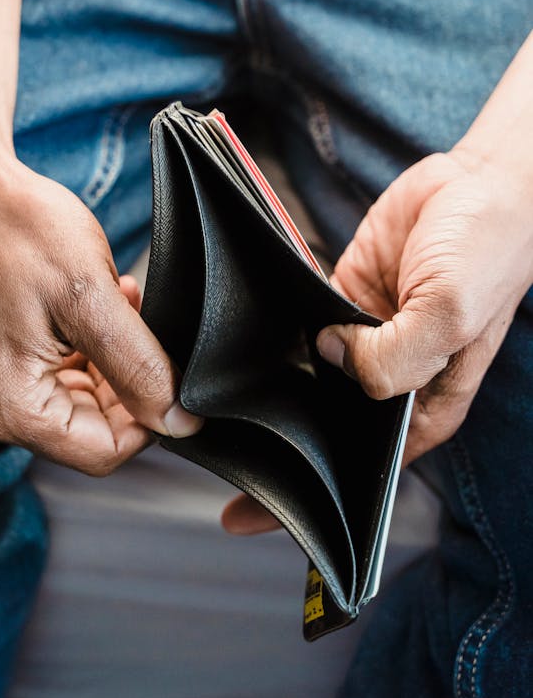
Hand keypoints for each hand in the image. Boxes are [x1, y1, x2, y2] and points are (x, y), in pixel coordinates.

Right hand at [0, 157, 201, 473]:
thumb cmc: (17, 228)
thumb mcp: (92, 298)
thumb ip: (140, 367)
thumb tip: (179, 422)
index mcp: (5, 408)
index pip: (102, 452)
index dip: (148, 417)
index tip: (168, 369)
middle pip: (87, 428)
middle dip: (124, 378)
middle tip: (136, 319)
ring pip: (72, 401)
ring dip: (105, 358)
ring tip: (115, 300)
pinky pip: (46, 377)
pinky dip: (78, 348)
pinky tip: (90, 304)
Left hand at [223, 149, 532, 533]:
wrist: (480, 184)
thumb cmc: (485, 253)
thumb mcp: (448, 315)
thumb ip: (393, 355)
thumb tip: (330, 357)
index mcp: (424, 403)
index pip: (362, 469)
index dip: (312, 495)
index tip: (250, 514)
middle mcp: (389, 376)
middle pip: (327, 425)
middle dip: (279, 441)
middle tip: (215, 453)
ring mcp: (363, 337)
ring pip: (308, 374)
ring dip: (272, 382)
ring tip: (213, 399)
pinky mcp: (340, 296)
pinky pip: (300, 321)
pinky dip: (275, 328)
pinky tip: (237, 335)